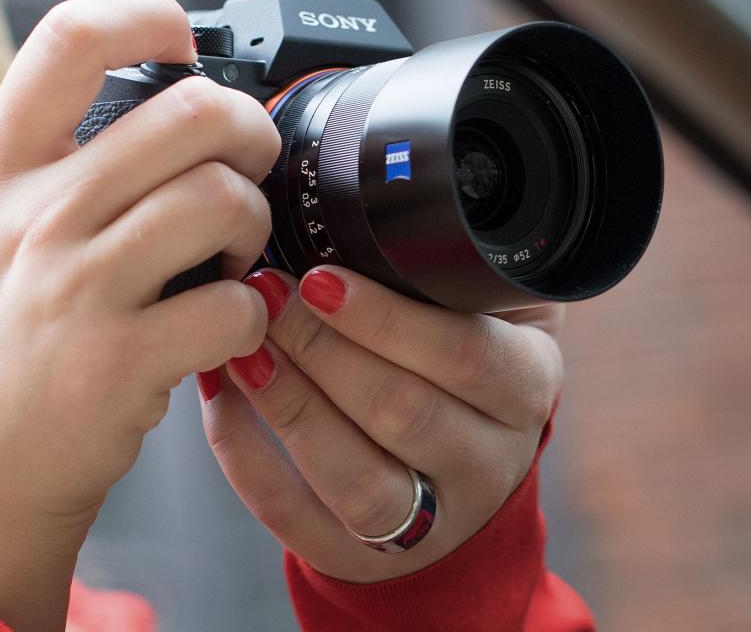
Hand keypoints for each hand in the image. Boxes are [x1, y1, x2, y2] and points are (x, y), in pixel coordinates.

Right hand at [0, 0, 280, 630]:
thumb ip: (37, 166)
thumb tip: (142, 91)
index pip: (65, 41)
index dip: (146, 16)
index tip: (186, 40)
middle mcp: (27, 222)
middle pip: (187, 113)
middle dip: (248, 131)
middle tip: (250, 164)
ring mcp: (71, 291)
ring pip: (223, 199)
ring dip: (254, 225)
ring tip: (233, 255)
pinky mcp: (116, 363)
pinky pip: (236, 303)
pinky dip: (254, 314)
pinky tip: (226, 326)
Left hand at [201, 265, 562, 582]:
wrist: (468, 467)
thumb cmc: (466, 359)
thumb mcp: (492, 303)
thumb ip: (456, 260)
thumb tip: (367, 191)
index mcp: (526, 385)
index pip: (465, 353)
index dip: (387, 318)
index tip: (320, 275)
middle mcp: (491, 460)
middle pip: (403, 412)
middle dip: (321, 350)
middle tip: (263, 296)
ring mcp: (433, 521)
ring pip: (356, 477)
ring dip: (288, 404)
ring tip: (242, 346)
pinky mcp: (368, 558)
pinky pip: (299, 521)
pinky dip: (249, 460)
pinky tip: (224, 400)